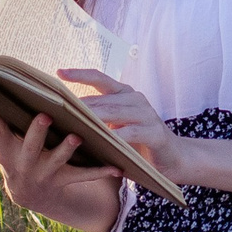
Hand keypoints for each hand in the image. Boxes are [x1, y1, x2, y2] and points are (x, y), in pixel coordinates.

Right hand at [0, 97, 123, 231]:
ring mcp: (45, 172)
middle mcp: (24, 162)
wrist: (29, 194)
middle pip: (30, 146)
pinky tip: (117, 167)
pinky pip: (84, 175)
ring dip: (67, 149)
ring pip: (57, 160)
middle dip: (36, 133)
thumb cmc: (11, 156)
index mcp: (6, 150)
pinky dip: (100, 171)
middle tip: (44, 116)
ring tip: (77, 137)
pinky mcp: (64, 180)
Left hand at [60, 76, 184, 179]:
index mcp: (125, 94)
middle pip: (102, 98)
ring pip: (114, 113)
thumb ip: (98, 119)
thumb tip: (65, 117)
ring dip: (93, 118)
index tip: (59, 73)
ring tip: (72, 121)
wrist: (174, 158)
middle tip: (57, 106)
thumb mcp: (117, 128)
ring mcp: (147, 114)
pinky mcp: (154, 132)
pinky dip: (116, 136)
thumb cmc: (138, 143)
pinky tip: (102, 141)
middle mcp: (136, 99)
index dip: (80, 74)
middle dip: (78, 104)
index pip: (100, 78)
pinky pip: (131, 132)